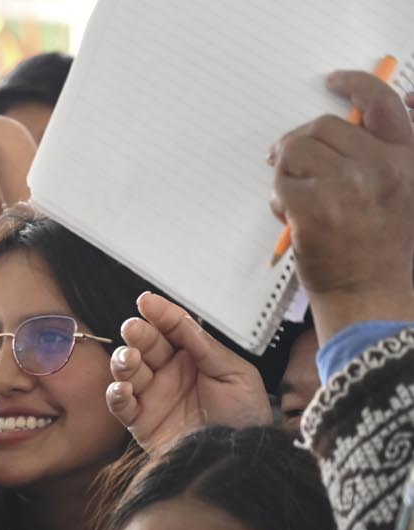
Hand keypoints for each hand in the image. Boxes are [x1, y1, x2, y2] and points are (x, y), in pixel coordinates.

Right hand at [106, 292, 270, 451]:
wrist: (241, 459)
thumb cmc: (246, 417)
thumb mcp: (236, 374)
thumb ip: (206, 348)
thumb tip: (180, 321)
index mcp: (195, 358)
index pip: (172, 329)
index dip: (160, 314)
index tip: (146, 302)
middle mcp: (171, 374)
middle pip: (146, 346)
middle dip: (138, 335)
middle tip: (134, 329)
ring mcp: (154, 397)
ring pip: (128, 372)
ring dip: (124, 362)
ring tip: (130, 359)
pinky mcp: (142, 423)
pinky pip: (121, 406)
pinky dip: (116, 395)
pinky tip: (123, 389)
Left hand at [271, 73, 413, 341]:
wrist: (372, 297)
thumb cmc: (382, 252)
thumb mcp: (402, 196)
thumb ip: (383, 159)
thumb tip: (350, 126)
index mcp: (407, 158)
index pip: (382, 103)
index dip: (354, 84)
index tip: (333, 81)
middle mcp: (382, 165)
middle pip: (324, 127)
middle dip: (300, 143)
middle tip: (287, 161)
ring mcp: (348, 185)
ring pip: (296, 151)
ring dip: (286, 171)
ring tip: (295, 198)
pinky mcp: (316, 206)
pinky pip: (281, 182)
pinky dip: (279, 198)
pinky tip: (291, 217)